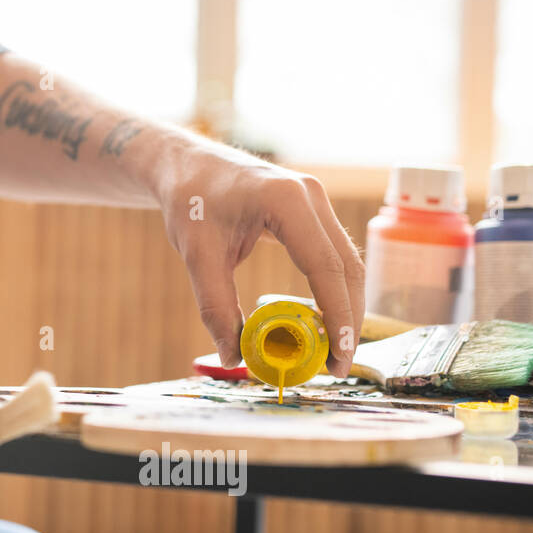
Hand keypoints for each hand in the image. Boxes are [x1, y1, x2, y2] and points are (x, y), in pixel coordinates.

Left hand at [152, 137, 364, 375]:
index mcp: (286, 200)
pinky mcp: (311, 209)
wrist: (185, 165)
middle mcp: (310, 196)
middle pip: (347, 267)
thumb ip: (215, 306)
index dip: (337, 315)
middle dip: (347, 319)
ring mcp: (315, 200)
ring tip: (333, 352)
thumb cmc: (189, 200)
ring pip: (345, 261)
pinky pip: (331, 254)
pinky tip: (322, 321)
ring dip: (344, 306)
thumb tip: (231, 356)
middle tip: (337, 367)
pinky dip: (332, 289)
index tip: (338, 357)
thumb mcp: (197, 255)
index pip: (326, 267)